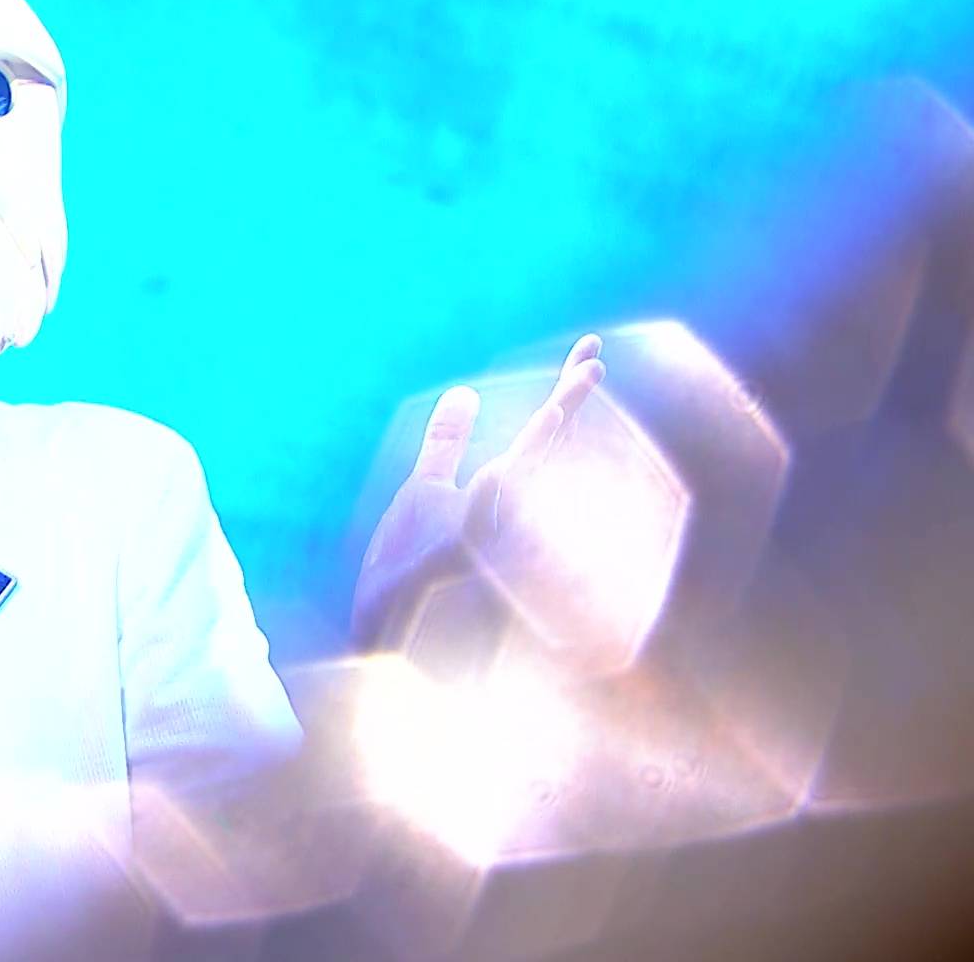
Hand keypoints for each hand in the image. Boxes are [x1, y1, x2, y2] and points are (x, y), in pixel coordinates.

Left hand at [350, 335, 604, 650]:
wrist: (379, 624)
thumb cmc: (406, 561)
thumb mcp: (425, 490)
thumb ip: (448, 443)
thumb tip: (464, 391)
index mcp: (494, 491)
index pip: (541, 435)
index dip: (566, 392)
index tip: (591, 349)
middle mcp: (498, 514)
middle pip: (541, 453)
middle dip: (567, 409)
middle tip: (594, 364)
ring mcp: (479, 543)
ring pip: (516, 493)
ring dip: (537, 452)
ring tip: (557, 408)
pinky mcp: (446, 566)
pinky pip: (474, 534)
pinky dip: (488, 506)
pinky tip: (499, 476)